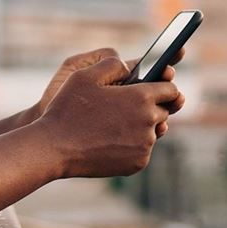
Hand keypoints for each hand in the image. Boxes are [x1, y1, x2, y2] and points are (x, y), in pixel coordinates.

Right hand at [39, 47, 185, 137]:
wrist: (55, 148)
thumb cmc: (68, 108)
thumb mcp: (84, 75)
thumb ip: (112, 64)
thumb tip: (129, 65)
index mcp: (140, 97)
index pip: (171, 89)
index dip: (162, 85)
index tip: (154, 87)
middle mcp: (149, 121)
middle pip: (163, 111)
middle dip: (150, 106)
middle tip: (125, 106)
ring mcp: (144, 145)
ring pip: (152, 132)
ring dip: (139, 126)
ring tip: (113, 124)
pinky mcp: (138, 163)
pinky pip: (141, 150)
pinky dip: (130, 145)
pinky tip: (109, 140)